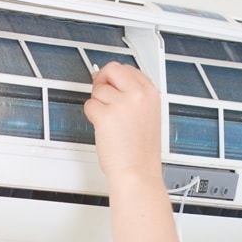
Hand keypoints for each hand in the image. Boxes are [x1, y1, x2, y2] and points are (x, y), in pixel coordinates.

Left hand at [84, 62, 161, 179]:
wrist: (137, 171)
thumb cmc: (141, 151)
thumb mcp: (147, 116)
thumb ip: (132, 96)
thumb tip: (109, 80)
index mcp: (152, 94)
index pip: (129, 69)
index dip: (116, 77)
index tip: (113, 85)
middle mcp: (139, 96)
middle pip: (112, 70)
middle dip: (103, 81)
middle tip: (104, 98)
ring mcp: (122, 104)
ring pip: (98, 89)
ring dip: (99, 104)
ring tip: (111, 124)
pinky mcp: (106, 115)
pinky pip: (89, 105)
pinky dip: (92, 116)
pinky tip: (104, 129)